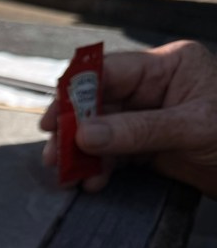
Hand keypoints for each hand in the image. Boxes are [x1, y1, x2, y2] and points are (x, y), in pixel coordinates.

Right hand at [40, 40, 216, 196]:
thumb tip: (85, 134)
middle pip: (98, 103)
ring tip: (67, 174)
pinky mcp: (149, 146)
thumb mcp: (192, 128)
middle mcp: (154, 88)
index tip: (55, 119)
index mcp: (168, 66)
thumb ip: (136, 131)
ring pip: (100, 131)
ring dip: (81, 154)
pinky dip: (98, 168)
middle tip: (55, 153)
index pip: (109, 71)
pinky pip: (113, 153)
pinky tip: (92, 181)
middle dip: (73, 130)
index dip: (75, 94)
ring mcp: (149, 117)